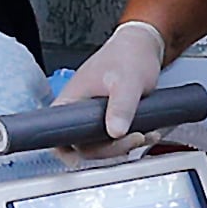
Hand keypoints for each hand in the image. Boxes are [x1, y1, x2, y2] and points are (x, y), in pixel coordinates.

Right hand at [62, 18, 168, 141]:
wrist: (143, 47)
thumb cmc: (127, 56)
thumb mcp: (126, 81)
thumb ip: (121, 105)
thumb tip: (115, 131)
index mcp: (70, 101)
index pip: (58, 134)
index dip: (66, 151)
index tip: (78, 160)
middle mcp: (79, 111)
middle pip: (86, 146)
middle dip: (112, 148)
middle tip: (135, 138)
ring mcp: (94, 117)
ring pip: (104, 144)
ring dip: (126, 144)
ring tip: (146, 134)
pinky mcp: (110, 119)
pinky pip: (117, 138)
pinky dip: (133, 138)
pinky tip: (148, 132)